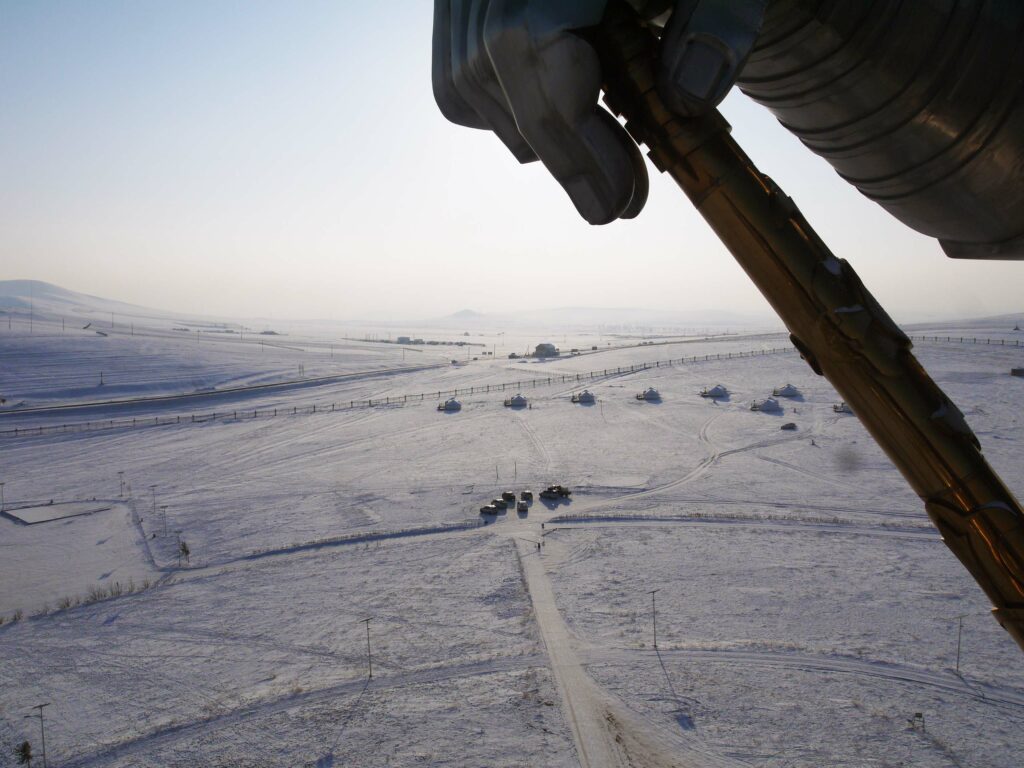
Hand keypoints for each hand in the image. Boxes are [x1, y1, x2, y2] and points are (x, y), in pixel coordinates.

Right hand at [432, 1, 766, 223]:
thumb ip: (718, 22)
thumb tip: (687, 99)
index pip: (529, 39)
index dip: (570, 131)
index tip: (616, 199)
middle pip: (492, 71)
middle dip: (559, 152)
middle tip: (614, 205)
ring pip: (466, 84)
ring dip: (534, 138)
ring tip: (600, 158)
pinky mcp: (459, 7)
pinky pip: (455, 80)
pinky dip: (500, 115)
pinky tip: (557, 118)